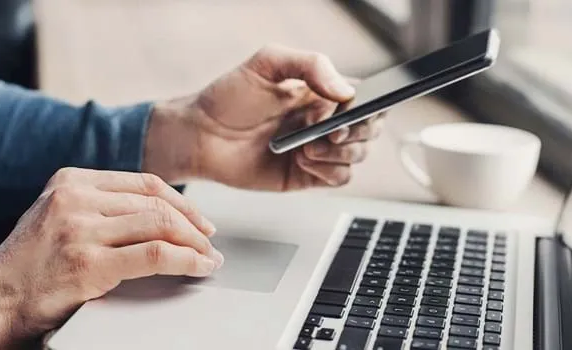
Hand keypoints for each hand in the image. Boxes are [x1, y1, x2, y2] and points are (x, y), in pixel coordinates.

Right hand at [0, 168, 221, 347]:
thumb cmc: (25, 268)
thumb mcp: (55, 217)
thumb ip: (94, 207)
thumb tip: (154, 213)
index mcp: (68, 181)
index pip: (142, 182)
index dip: (180, 202)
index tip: (199, 220)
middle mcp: (74, 198)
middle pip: (156, 202)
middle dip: (192, 224)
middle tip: (209, 242)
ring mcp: (80, 229)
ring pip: (160, 224)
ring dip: (194, 243)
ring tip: (207, 257)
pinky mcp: (88, 263)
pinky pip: (155, 254)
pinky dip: (186, 260)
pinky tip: (198, 268)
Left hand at [142, 45, 384, 190]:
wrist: (200, 135)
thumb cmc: (229, 96)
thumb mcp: (267, 63)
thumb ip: (311, 65)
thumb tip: (345, 90)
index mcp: (323, 92)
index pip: (367, 99)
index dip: (371, 107)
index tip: (354, 112)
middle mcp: (325, 121)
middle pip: (369, 131)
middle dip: (356, 133)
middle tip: (329, 133)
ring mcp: (318, 150)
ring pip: (358, 156)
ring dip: (338, 154)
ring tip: (307, 147)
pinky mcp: (308, 176)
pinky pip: (339, 179)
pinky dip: (329, 171)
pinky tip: (304, 161)